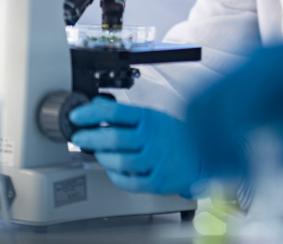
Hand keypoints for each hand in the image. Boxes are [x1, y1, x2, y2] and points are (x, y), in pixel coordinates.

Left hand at [70, 97, 201, 196]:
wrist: (201, 154)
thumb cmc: (173, 135)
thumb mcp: (152, 117)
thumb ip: (124, 113)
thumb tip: (96, 105)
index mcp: (150, 118)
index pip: (115, 112)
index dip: (91, 113)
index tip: (76, 116)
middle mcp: (152, 137)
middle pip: (113, 137)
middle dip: (89, 137)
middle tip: (79, 136)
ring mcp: (155, 159)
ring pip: (118, 161)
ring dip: (102, 157)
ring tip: (99, 153)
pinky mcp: (157, 180)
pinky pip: (127, 181)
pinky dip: (115, 175)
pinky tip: (113, 169)